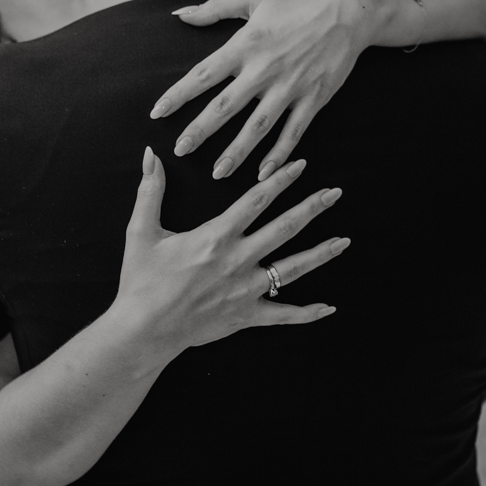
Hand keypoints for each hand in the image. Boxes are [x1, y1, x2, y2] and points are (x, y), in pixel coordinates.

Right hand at [116, 148, 348, 355]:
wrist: (143, 330)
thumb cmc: (141, 281)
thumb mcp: (141, 231)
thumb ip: (150, 190)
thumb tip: (150, 154)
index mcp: (216, 237)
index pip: (256, 200)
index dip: (280, 179)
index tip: (300, 164)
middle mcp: (238, 260)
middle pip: (284, 228)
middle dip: (312, 208)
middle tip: (335, 193)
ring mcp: (246, 290)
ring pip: (292, 269)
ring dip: (320, 253)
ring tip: (343, 241)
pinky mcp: (246, 316)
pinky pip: (283, 315)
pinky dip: (307, 314)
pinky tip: (329, 308)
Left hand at [151, 0, 367, 180]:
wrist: (347, 12)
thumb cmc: (296, 4)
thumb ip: (214, 8)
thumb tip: (179, 14)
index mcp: (245, 45)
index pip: (204, 74)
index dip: (179, 94)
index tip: (157, 113)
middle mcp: (264, 69)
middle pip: (226, 106)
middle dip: (201, 130)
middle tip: (180, 151)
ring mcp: (290, 87)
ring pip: (258, 126)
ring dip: (237, 152)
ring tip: (217, 174)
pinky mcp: (313, 99)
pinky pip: (293, 132)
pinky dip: (279, 155)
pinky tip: (263, 174)